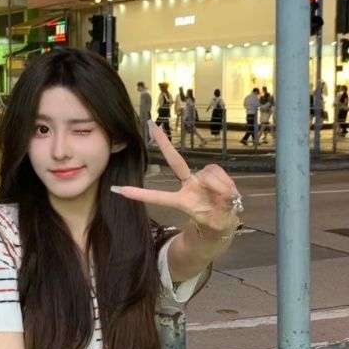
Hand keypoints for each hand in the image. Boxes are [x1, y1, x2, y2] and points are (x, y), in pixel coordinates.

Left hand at [111, 121, 240, 236]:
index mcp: (182, 200)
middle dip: (164, 143)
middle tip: (152, 126)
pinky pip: (219, 172)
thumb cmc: (215, 221)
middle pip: (175, 161)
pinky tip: (228, 191)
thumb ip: (220, 204)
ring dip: (221, 187)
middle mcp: (188, 184)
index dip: (141, 194)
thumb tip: (222, 188)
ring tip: (224, 199)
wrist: (226, 220)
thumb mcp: (216, 222)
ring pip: (209, 174)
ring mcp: (200, 177)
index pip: (159, 197)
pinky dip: (226, 183)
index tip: (120, 190)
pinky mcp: (212, 172)